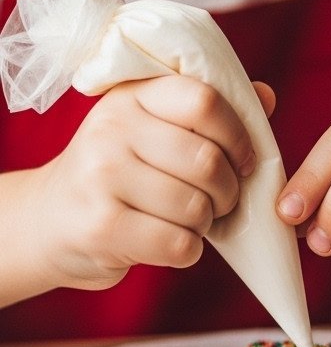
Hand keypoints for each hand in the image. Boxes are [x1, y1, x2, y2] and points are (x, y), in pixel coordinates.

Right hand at [35, 76, 274, 290]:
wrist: (47, 221)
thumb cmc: (116, 174)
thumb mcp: (150, 129)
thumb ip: (207, 112)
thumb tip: (267, 97)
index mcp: (131, 96)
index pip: (204, 100)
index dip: (238, 135)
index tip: (244, 159)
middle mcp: (111, 128)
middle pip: (207, 160)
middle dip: (228, 190)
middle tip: (220, 200)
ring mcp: (101, 177)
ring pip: (196, 206)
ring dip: (206, 222)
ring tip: (189, 220)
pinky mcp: (101, 227)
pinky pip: (178, 243)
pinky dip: (188, 250)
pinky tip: (170, 241)